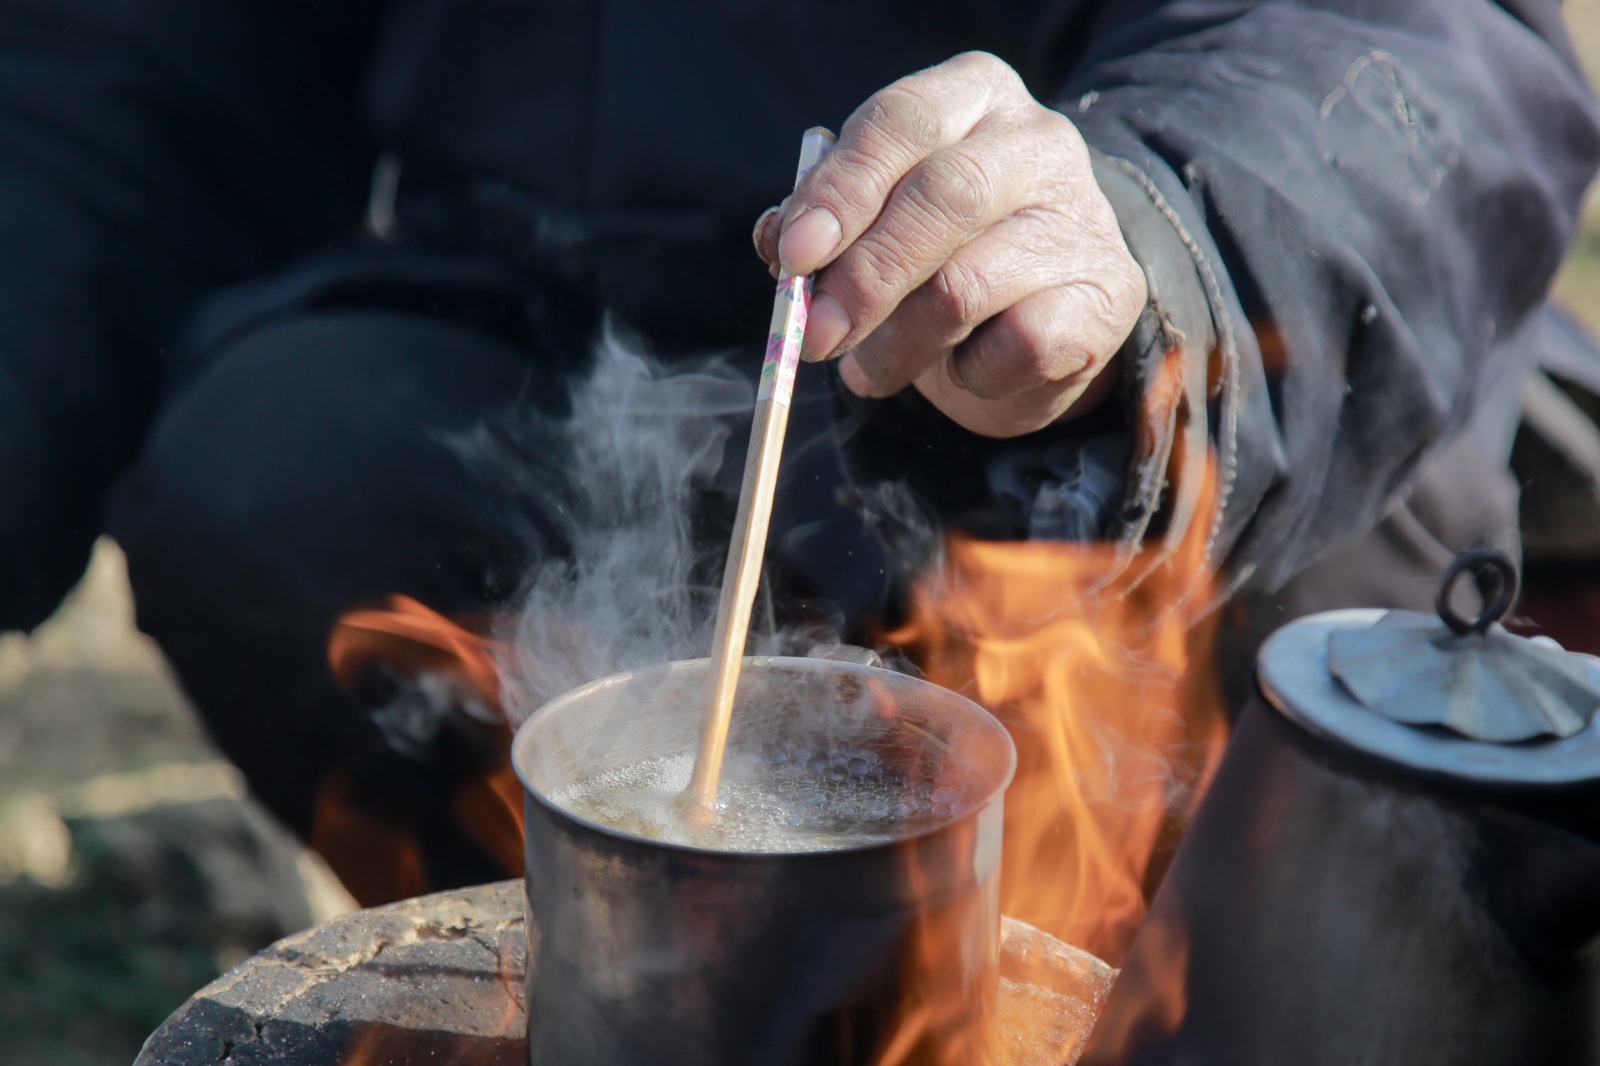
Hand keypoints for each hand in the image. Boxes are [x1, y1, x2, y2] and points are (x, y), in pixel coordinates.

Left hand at [754, 52, 1145, 438]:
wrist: (1050, 309)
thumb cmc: (942, 252)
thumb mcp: (878, 219)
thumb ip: (826, 222)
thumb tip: (780, 243)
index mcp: (974, 95)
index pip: (903, 121)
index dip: (842, 190)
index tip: (795, 255)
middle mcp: (1037, 142)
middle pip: (943, 198)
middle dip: (865, 278)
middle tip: (816, 335)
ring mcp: (1080, 219)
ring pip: (967, 287)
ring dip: (898, 344)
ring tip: (869, 370)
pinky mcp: (1107, 297)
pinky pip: (1017, 345)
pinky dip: (969, 373)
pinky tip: (960, 370)